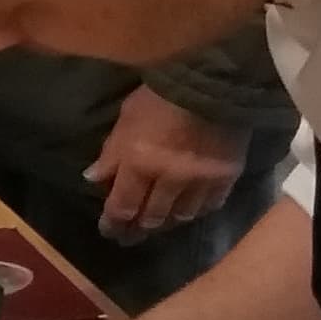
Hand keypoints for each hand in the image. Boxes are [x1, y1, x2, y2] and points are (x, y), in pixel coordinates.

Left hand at [89, 85, 245, 239]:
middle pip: (151, 217)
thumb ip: (111, 153)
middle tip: (130, 236)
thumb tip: (94, 179)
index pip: (122, 205)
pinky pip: (209, 206)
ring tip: (158, 223)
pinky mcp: (226, 178)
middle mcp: (170, 179)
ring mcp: (200, 181)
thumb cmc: (160, 97)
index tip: (109, 230)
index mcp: (140, 163)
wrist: (213, 83)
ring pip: (181, 216)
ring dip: (167, 222)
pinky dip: (196, 211)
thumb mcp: (126, 119)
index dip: (113, 223)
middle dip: (137, 229)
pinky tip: (189, 210)